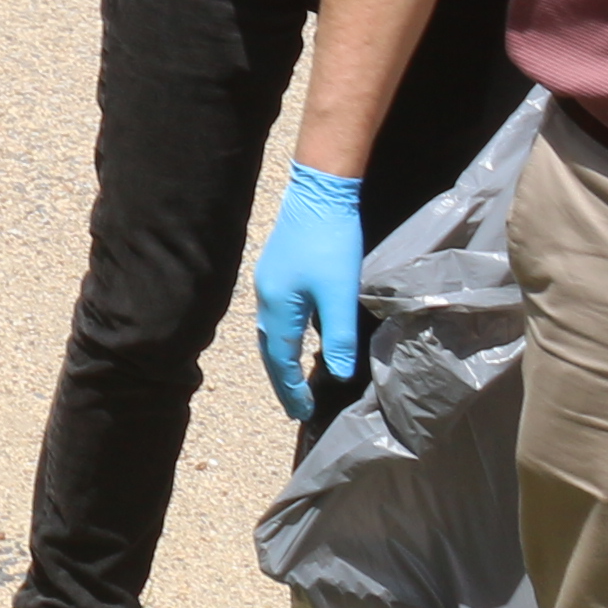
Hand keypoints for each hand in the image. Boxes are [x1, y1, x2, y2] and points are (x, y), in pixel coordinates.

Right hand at [254, 165, 365, 415]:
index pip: (280, 359)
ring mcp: (269, 283)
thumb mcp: (341, 295)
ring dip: (282, 360)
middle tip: (296, 406)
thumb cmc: (330, 245)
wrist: (319, 194)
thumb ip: (339, 338)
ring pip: (271, 333)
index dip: (292, 388)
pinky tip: (302, 340)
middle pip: (269, 349)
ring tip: (297, 381)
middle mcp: (266, 298)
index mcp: (277, 307)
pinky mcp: (278, 272)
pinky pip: (277, 318)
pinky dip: (286, 339)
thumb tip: (338, 375)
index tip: (303, 413)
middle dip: (282, 380)